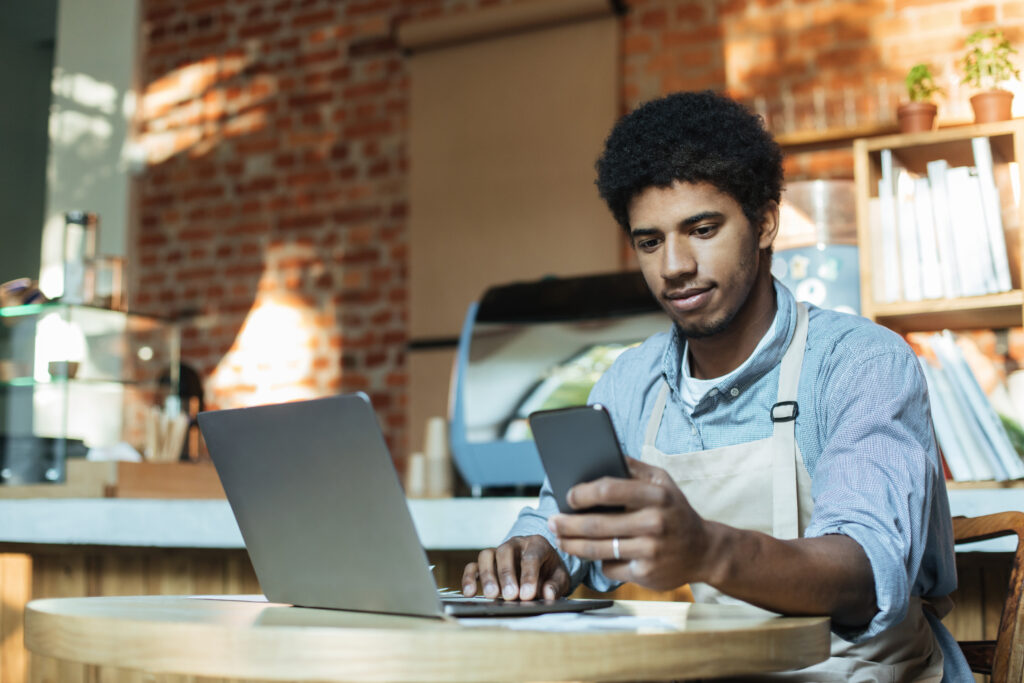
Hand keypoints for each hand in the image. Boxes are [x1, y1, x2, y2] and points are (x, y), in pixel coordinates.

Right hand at [461, 534, 569, 600]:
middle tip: (510, 596)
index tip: (527, 595)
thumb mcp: (560, 577)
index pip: (531, 556)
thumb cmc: (551, 572)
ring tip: (492, 596)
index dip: (528, 576)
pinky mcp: (487, 563)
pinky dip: (469, 578)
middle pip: (505, 552)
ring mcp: (499, 552)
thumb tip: (547, 594)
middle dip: (507, 575)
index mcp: (536, 544)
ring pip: (487, 555)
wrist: (543, 567)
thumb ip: (555, 585)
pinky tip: (469, 593)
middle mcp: (515, 544)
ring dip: (488, 576)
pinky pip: (473, 566)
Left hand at [548, 457, 711, 591]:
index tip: (568, 496)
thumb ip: (632, 467)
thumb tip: (598, 452)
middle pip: (596, 525)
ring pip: (598, 550)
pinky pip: (610, 567)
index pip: (609, 490)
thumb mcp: (662, 481)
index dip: (582, 493)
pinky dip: (600, 561)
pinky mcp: (646, 574)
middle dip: (567, 524)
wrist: (705, 551)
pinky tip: (594, 554)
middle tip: (551, 522)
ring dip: (572, 545)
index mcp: (656, 494)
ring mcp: (651, 551)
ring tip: (560, 538)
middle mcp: (655, 522)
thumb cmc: (674, 510)